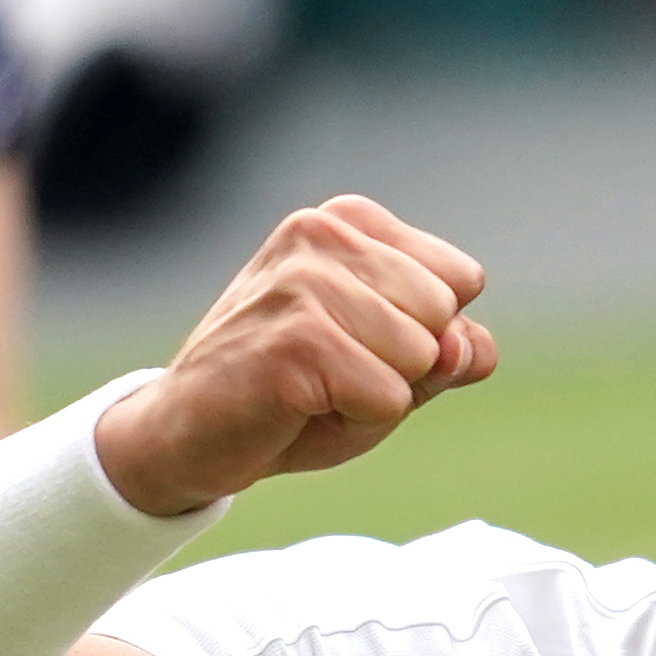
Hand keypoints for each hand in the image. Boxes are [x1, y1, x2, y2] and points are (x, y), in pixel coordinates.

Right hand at [99, 196, 495, 517]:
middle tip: (329, 377)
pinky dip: (357, 422)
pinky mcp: (294, 339)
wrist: (185, 435)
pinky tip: (297, 409)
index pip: (460, 280)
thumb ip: (448, 351)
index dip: (423, 336)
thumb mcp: (388, 366)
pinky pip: (389, 398)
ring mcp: (304, 282)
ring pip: (421, 356)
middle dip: (404, 367)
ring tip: (313, 393)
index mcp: (348, 220)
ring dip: (377, 398)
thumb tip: (470, 346)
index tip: (353, 348)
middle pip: (444, 316)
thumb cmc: (290, 395)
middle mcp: (322, 232)